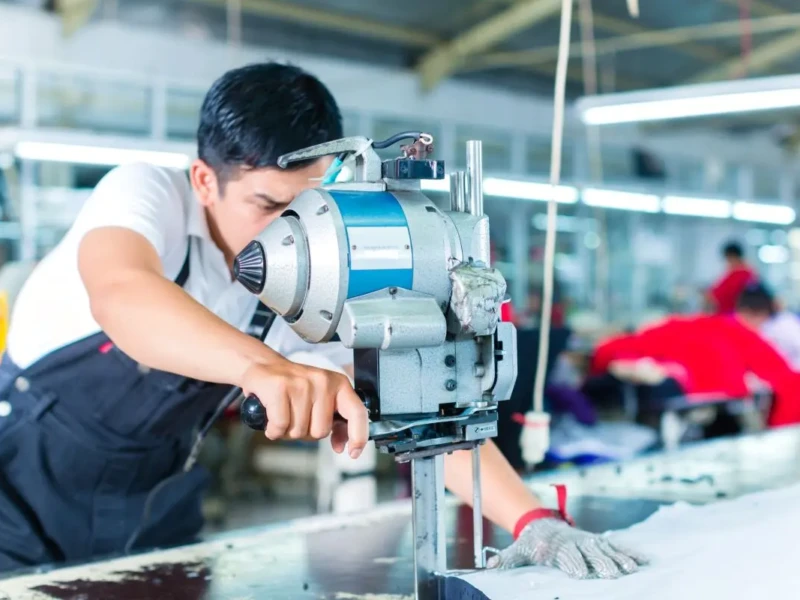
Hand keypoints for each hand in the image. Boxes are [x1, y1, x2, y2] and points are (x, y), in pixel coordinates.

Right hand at [240, 359, 368, 457]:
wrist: (263, 366)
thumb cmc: (292, 386)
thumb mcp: (320, 399)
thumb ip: (334, 420)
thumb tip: (341, 445)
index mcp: (339, 384)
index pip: (357, 412)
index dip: (358, 436)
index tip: (353, 452)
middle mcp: (323, 382)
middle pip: (321, 432)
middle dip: (305, 432)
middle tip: (295, 417)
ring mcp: (302, 384)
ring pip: (299, 431)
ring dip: (287, 431)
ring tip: (283, 413)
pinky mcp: (280, 387)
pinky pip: (280, 426)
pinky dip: (273, 430)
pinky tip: (271, 418)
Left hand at [487, 518, 647, 578]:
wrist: (543, 524)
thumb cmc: (533, 542)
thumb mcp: (518, 550)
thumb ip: (507, 558)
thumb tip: (490, 566)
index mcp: (557, 547)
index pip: (567, 556)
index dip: (573, 564)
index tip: (581, 573)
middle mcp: (575, 543)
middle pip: (590, 553)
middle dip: (600, 563)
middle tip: (612, 574)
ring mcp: (589, 541)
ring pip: (607, 549)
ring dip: (620, 559)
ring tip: (632, 570)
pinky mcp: (599, 541)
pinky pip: (618, 546)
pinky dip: (631, 553)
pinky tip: (645, 561)